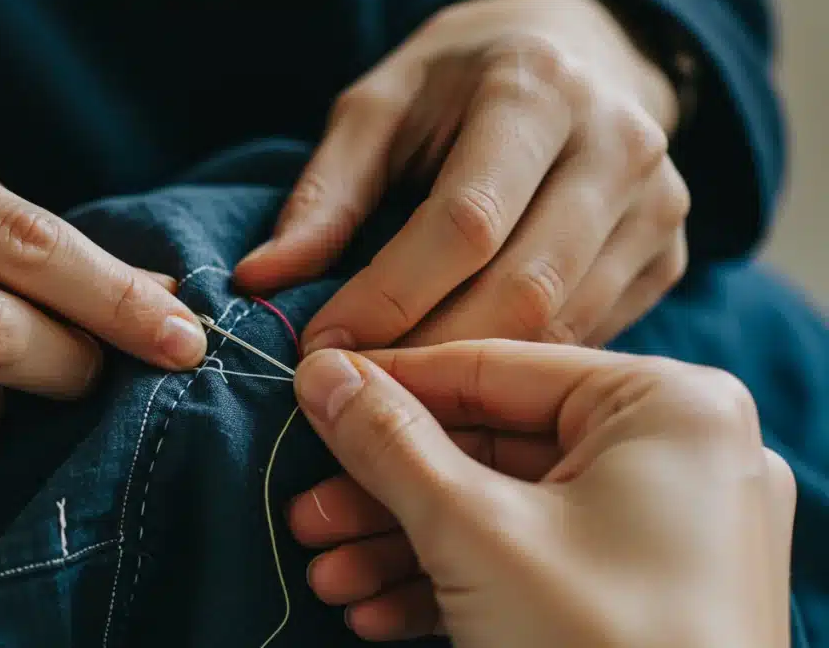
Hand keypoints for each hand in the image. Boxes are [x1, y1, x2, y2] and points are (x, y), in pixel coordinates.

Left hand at [236, 0, 688, 350]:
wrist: (578, 52)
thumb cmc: (459, 81)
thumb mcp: (380, 107)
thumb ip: (326, 192)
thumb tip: (262, 280)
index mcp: (538, 91)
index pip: (465, 222)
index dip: (388, 297)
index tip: (321, 346)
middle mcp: (617, 147)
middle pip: (522, 290)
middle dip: (427, 356)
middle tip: (355, 394)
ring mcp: (656, 205)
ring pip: (561, 329)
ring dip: (470, 384)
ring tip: (395, 403)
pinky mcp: (667, 255)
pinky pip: (588, 339)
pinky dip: (519, 376)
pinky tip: (460, 391)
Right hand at [288, 342, 792, 646]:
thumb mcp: (474, 534)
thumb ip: (391, 444)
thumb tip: (322, 374)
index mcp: (667, 407)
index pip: (495, 368)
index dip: (390, 382)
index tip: (314, 390)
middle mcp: (675, 455)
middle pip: (490, 447)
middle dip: (385, 493)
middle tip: (307, 510)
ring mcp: (662, 528)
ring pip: (501, 511)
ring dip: (404, 547)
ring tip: (326, 577)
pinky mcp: (639, 590)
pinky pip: (531, 560)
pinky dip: (454, 582)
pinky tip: (375, 614)